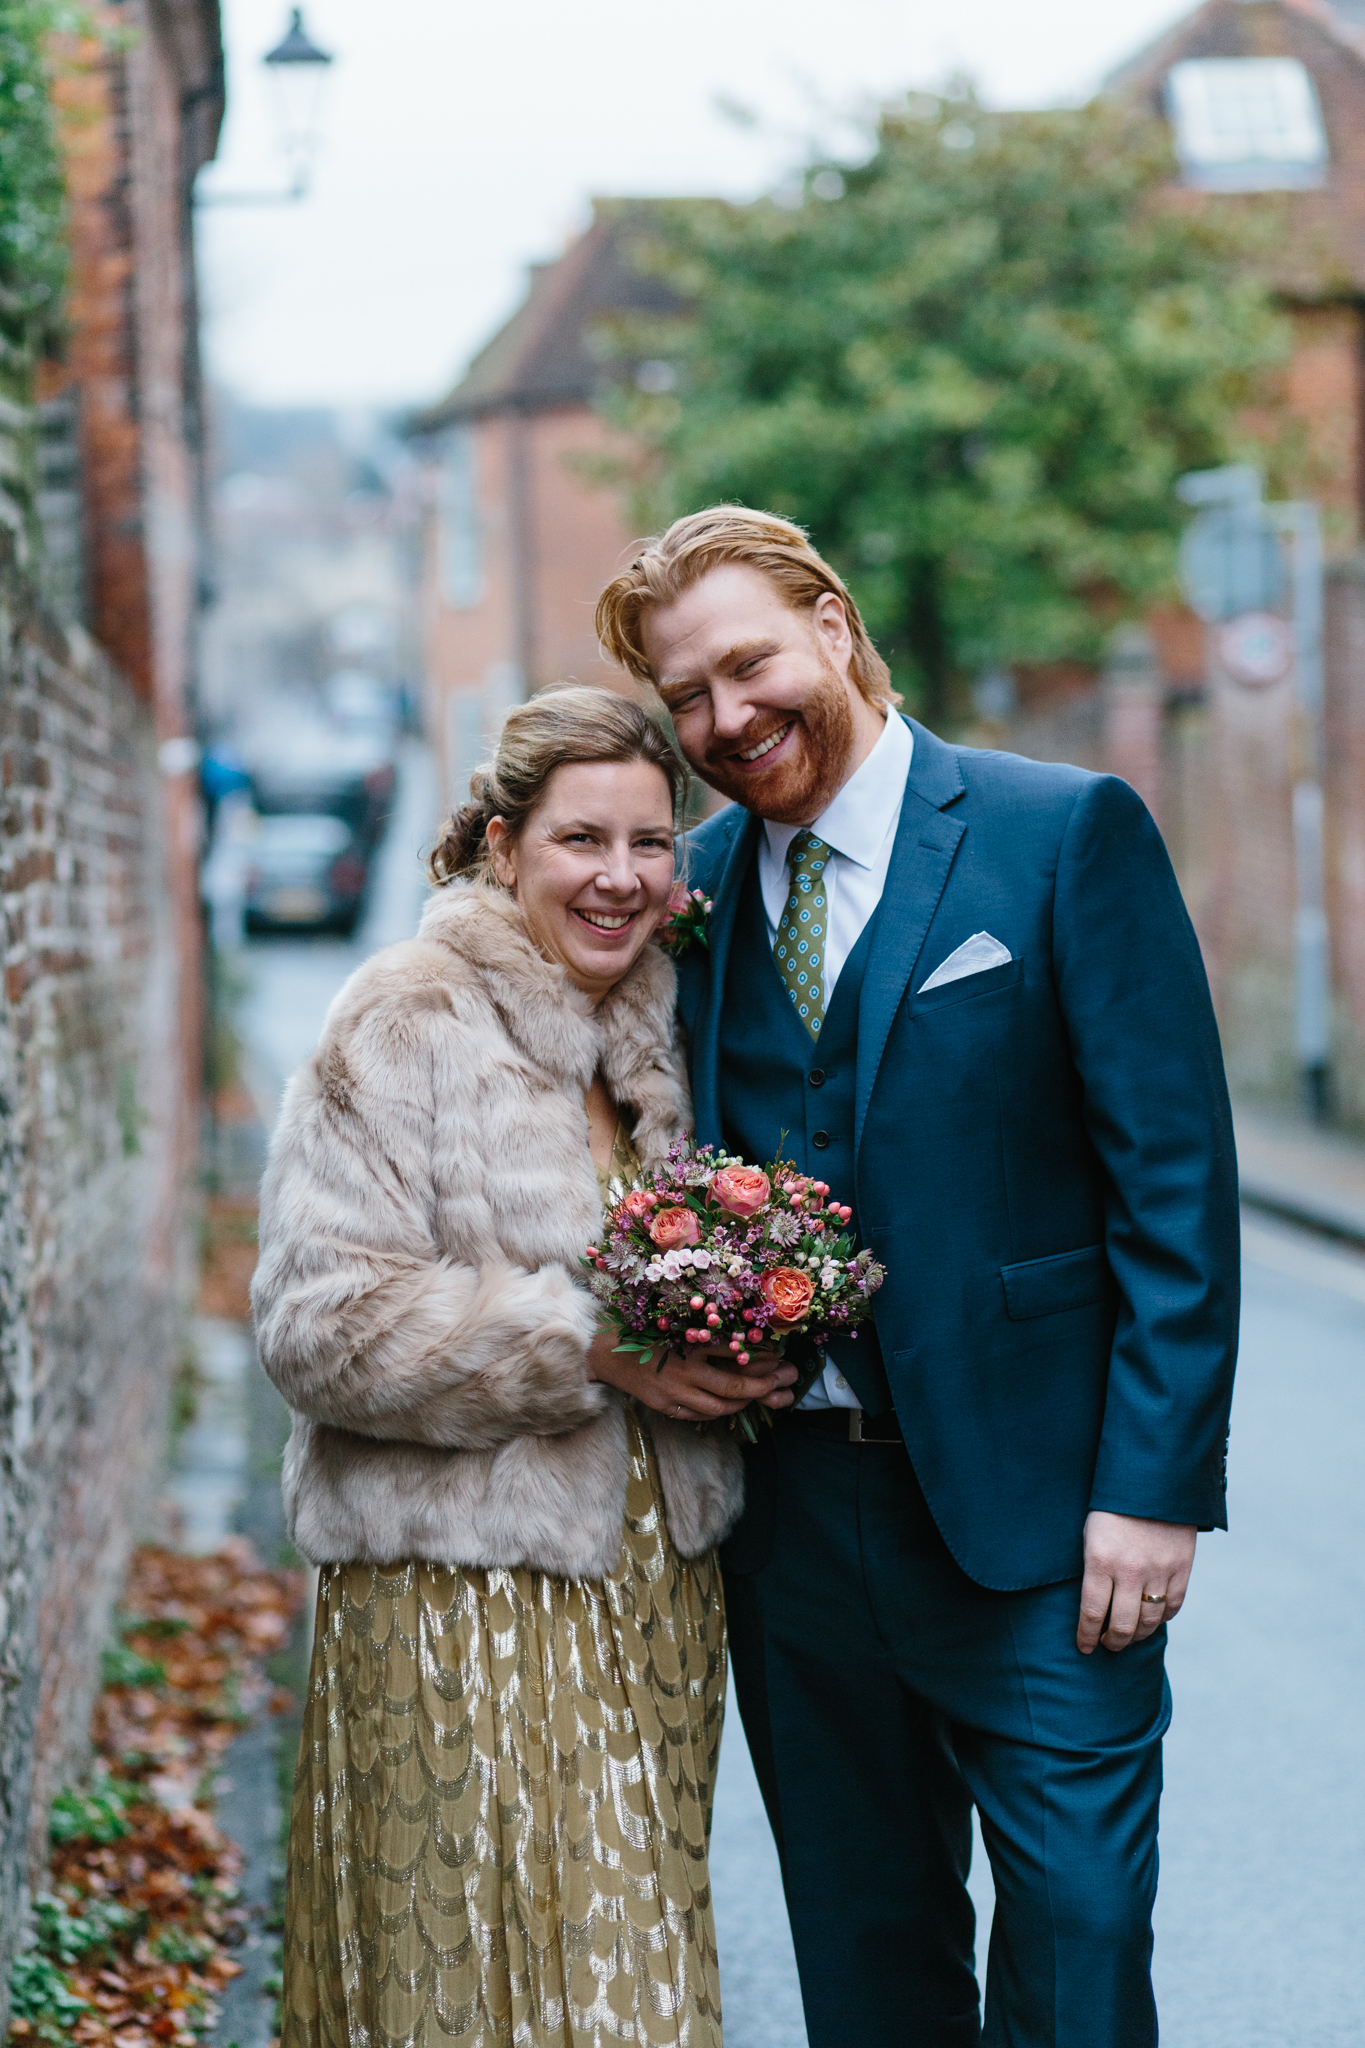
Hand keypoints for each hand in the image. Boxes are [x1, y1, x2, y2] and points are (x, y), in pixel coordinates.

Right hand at [587, 1325, 796, 1422]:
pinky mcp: (666, 1406)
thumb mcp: (680, 1322)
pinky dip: (718, 1410)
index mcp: (690, 1343)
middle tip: (780, 1382)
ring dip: (743, 1403)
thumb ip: (710, 1330)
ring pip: (719, 1407)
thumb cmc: (648, 1331)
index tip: (780, 1358)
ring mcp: (675, 1392)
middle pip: (734, 1386)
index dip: (762, 1359)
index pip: (737, 1354)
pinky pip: (699, 1415)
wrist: (610, 1352)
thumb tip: (747, 1337)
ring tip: (757, 1395)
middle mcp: (684, 1369)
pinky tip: (728, 1404)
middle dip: (763, 1387)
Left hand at [1077, 1511, 1196, 1654]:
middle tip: (1108, 1644)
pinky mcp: (1182, 1567)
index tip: (1084, 1647)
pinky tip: (1152, 1618)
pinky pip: (1173, 1606)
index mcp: (1100, 1560)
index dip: (1087, 1636)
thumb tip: (1093, 1605)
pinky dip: (1162, 1618)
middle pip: (1122, 1626)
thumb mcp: (1090, 1533)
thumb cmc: (1112, 1506)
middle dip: (1112, 1642)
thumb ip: (1093, 1569)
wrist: (1153, 1479)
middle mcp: (1130, 1570)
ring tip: (1128, 1635)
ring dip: (1137, 1634)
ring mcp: (1159, 1570)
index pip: (1091, 1613)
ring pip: (1149, 1621)